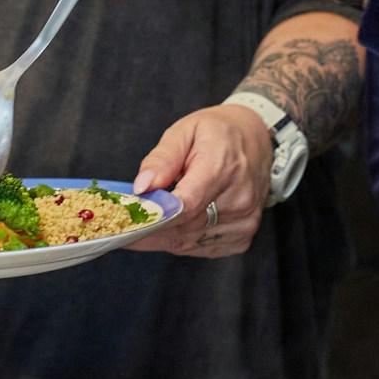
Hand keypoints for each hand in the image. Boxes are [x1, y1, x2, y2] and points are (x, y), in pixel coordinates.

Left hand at [127, 105, 269, 257]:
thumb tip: (141, 186)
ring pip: (189, 242)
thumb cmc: (218, 133)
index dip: (154, 216)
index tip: (127, 220)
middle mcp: (239, 199)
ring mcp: (244, 222)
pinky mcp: (242, 237)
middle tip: (120, 226)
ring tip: (140, 225)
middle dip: (149, 229)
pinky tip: (170, 227)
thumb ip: (162, 159)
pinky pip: (201, 248)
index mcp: (223, 167)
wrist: (258, 140)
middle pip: (184, 227)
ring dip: (161, 237)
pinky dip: (180, 240)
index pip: (187, 204)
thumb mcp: (185, 130)